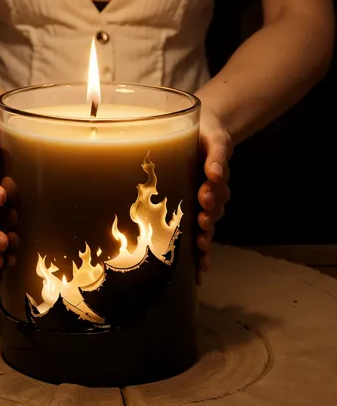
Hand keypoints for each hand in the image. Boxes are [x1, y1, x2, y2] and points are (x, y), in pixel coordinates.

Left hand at [197, 108, 231, 279]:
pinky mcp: (189, 212)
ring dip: (205, 237)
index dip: (212, 197)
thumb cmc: (205, 137)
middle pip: (213, 213)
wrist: (199, 135)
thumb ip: (217, 155)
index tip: (205, 198)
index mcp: (213, 179)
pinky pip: (194, 235)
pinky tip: (199, 271)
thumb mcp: (215, 140)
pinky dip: (198, 254)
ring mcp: (200, 206)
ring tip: (200, 247)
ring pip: (207, 226)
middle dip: (208, 220)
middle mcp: (209, 196)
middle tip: (202, 223)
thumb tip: (214, 173)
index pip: (216, 193)